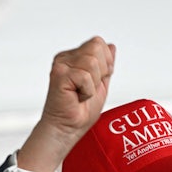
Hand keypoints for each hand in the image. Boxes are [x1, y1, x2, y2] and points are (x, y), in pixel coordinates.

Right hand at [18, 36, 115, 171]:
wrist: (67, 129)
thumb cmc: (79, 112)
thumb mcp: (100, 84)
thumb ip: (105, 65)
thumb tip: (111, 46)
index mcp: (74, 57)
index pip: (98, 42)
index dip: (105, 63)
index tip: (95, 82)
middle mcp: (65, 58)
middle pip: (96, 47)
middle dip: (100, 72)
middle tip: (87, 89)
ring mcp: (61, 65)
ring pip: (92, 61)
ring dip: (92, 84)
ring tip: (81, 94)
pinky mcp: (59, 75)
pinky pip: (85, 76)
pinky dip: (87, 91)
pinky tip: (76, 98)